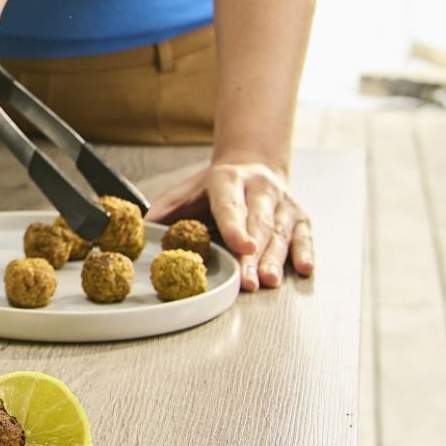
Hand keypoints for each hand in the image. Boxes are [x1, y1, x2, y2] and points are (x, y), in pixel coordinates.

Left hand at [147, 155, 313, 291]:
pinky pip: (305, 236)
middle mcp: (260, 189)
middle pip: (258, 224)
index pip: (231, 205)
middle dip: (254, 254)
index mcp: (228, 181)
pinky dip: (306, 252)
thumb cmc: (215, 188)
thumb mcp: (186, 192)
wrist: (252, 164)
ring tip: (269, 280)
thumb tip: (139, 232)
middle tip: (248, 280)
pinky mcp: (300, 217)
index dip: (235, 226)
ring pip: (281, 233)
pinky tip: (303, 269)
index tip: (240, 245)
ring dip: (276, 259)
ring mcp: (283, 203)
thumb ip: (164, 212)